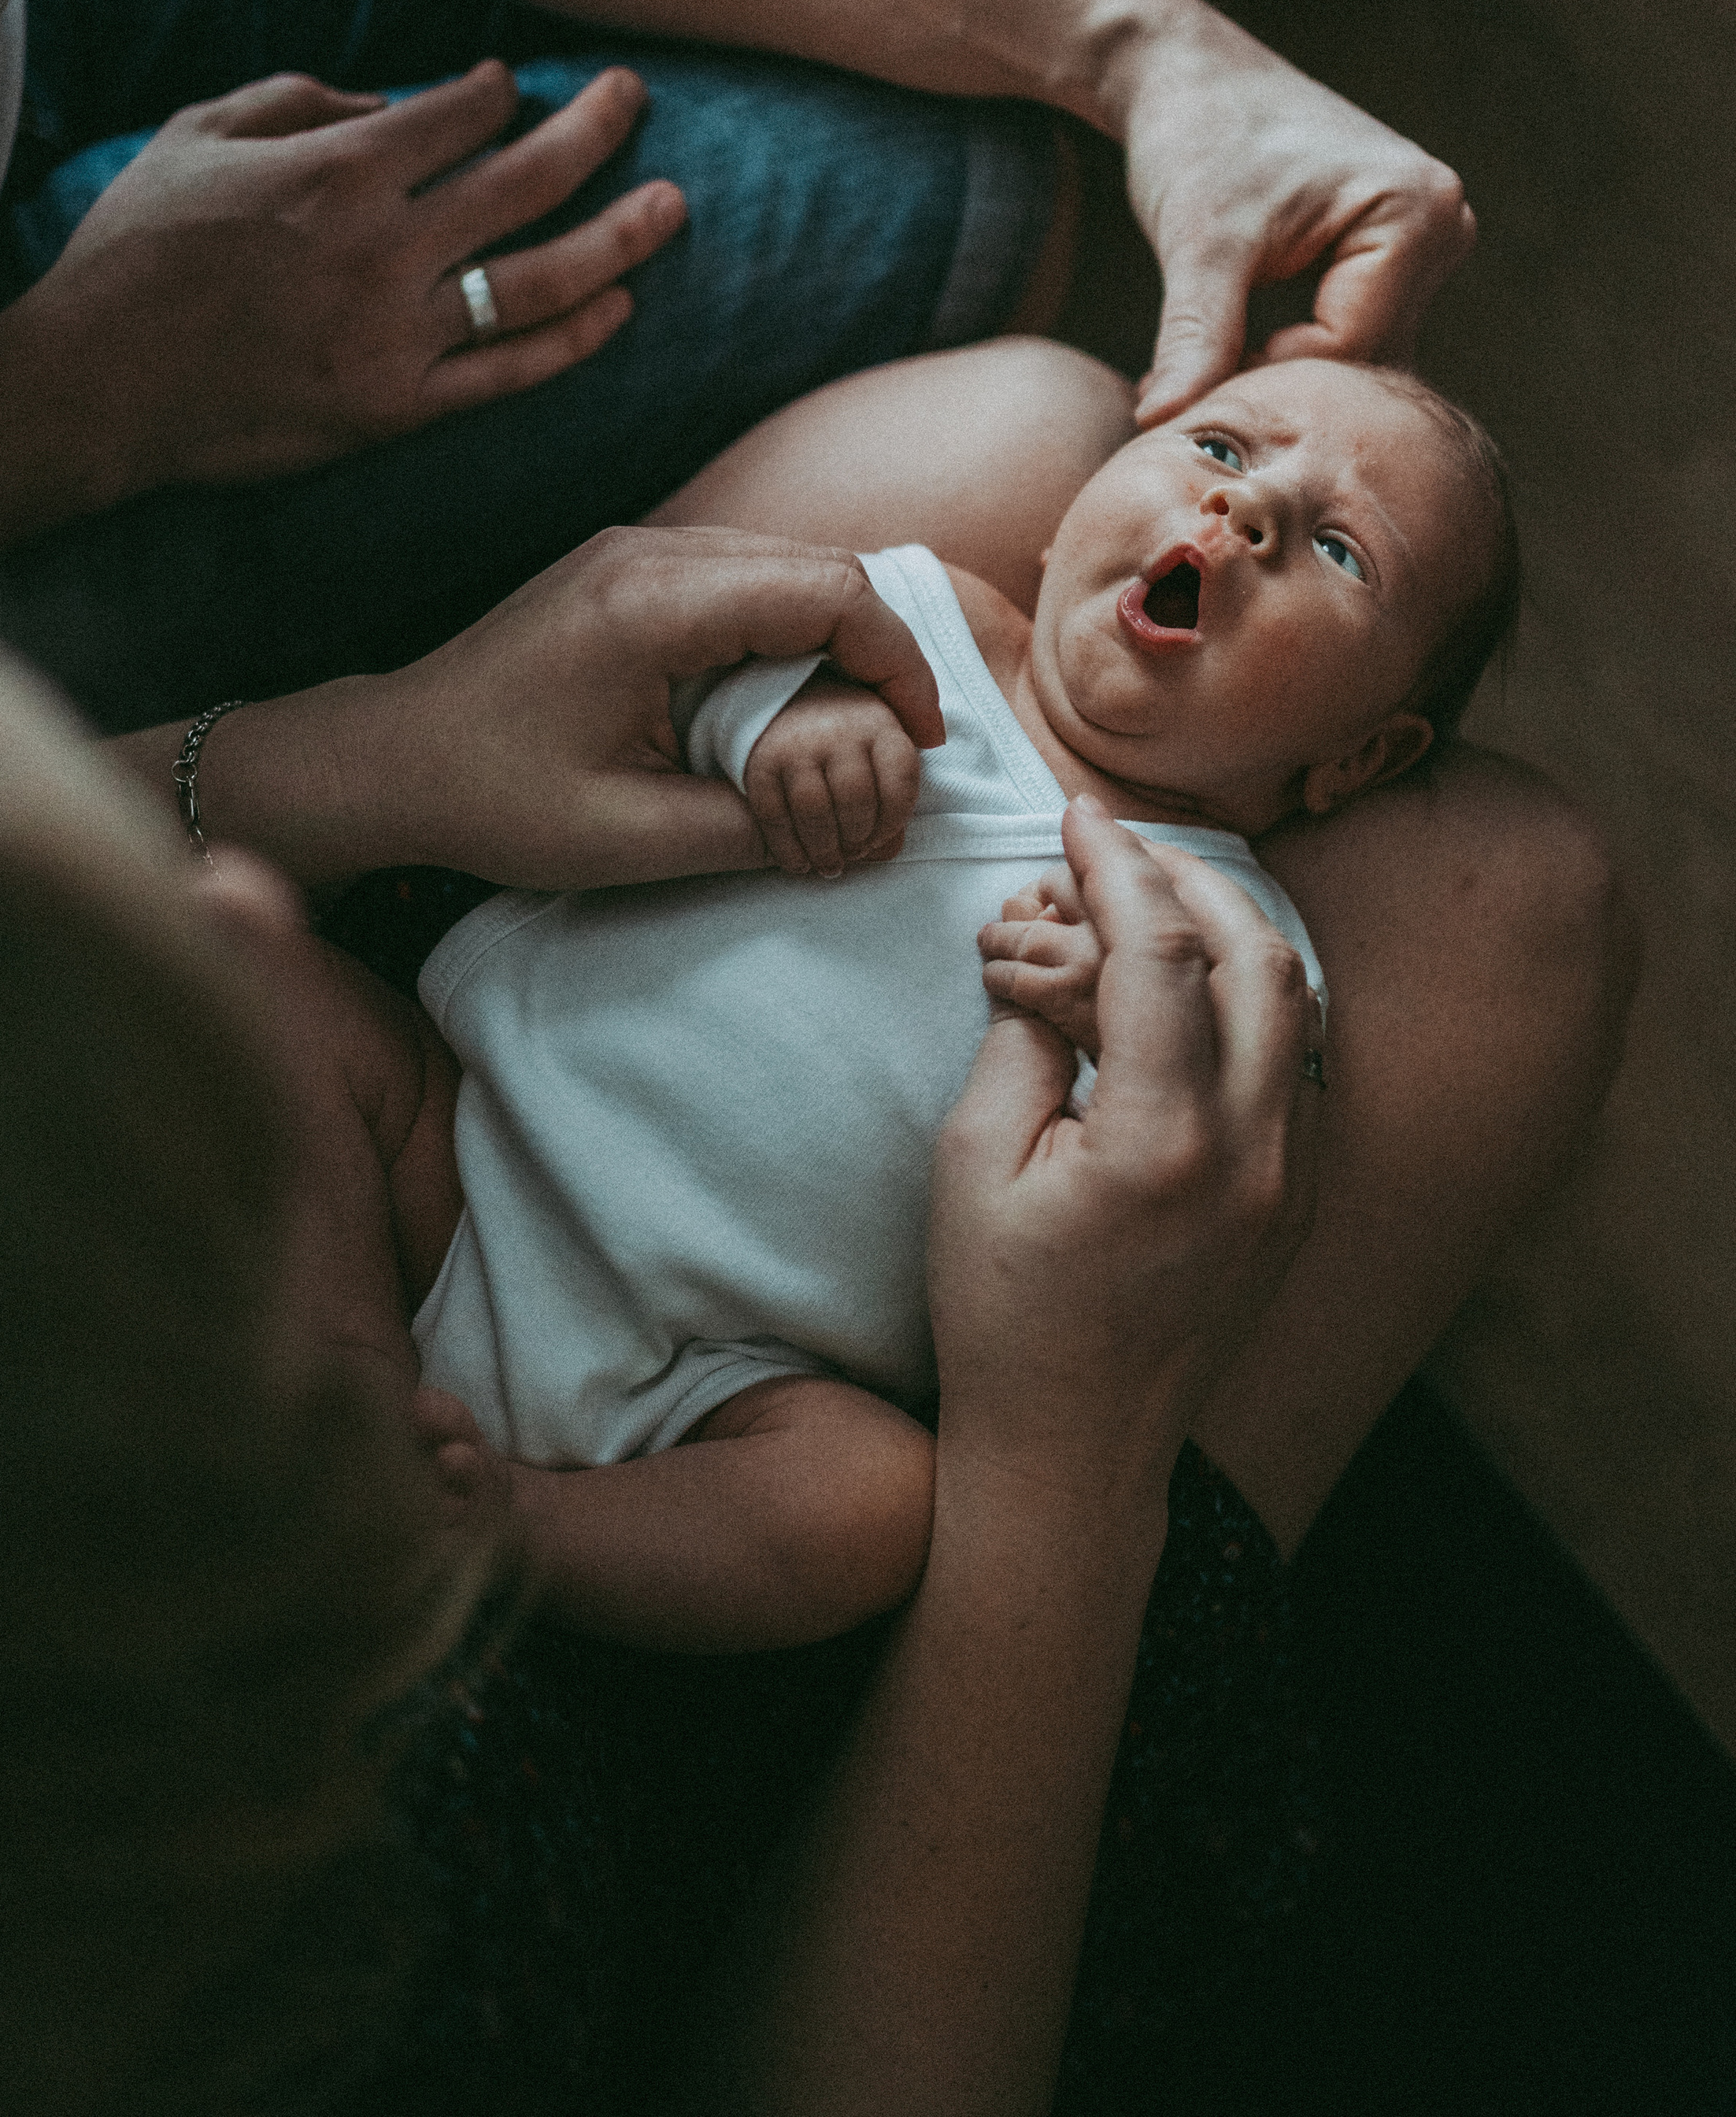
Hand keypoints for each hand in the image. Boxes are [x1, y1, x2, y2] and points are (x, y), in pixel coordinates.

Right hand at [18, 59, 685, 495]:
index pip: (459, 114)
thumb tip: (394, 104)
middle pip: (525, 179)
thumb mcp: (196, 133)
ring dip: (619, 235)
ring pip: (539, 278)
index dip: (497, 92)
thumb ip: (299, 99)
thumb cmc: (135, 248)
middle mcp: (380, 248)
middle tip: (636, 99)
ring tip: (674, 204)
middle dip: (595, 129)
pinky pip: (507, 373)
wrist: (92, 384)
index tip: (511, 90)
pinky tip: (619, 307)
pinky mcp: (393, 408)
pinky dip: (571, 340)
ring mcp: (393, 334)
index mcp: (334, 170)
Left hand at [192, 527, 946, 888]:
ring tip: (862, 720)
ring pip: (783, 564)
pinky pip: (738, 575)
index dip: (901, 660)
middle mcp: (649, 551)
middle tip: (909, 734)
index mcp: (655, 605)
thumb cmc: (494, 802)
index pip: (829, 591)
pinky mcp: (622, 567)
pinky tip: (790, 696)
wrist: (390, 758)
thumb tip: (858, 824)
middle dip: (880, 646)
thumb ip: (756, 828)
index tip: (927, 735)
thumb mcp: (634, 839)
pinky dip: (785, 626)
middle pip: (818, 564)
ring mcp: (632, 549)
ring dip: (835, 634)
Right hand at [744, 674, 920, 877]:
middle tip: (852, 854)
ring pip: (814, 811)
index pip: (900, 781)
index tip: (882, 837)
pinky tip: (798, 863)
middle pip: (855, 799)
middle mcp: (838, 730)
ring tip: (828, 865)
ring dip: (823, 850)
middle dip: (857, 839)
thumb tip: (888, 849)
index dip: (894, 821)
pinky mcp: (761, 762)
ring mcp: (796, 744)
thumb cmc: (844, 738)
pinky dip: (787, 849)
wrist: (784, 702)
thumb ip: (893, 794)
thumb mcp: (878, 749)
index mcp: (879, 725)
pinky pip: (773, 815)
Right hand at [928, 800, 1318, 1501]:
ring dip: (1234, 930)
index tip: (1076, 817)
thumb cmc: (1003, 1317)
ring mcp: (1291, 1179)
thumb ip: (1021, 1041)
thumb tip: (1056, 957)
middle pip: (1259, 954)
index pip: (1161, 953)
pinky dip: (1253, 997)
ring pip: (1297, 1004)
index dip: (1116, 868)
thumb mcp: (972, 1164)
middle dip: (1190, 876)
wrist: (1075, 1453)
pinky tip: (1190, 983)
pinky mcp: (1298, 1200)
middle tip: (1121, 843)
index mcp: (1163, 1142)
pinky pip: (1298, 1061)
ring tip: (1156, 899)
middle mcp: (1255, 1153)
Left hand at [1102, 0, 1474, 422]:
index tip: (1194, 372)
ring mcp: (1426, 240)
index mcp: (1418, 211)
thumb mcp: (1198, 245)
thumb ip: (1193, 339)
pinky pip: (1352, 331)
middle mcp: (1443, 225)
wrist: (1189, 78)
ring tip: (1205, 358)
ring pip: (1358, 352)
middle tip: (1190, 382)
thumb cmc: (1198, 139)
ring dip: (1284, 367)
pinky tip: (1234, 342)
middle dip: (1279, 376)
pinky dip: (1293, 347)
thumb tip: (1161, 426)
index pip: (1352, 347)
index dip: (1269, 372)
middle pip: (1366, 355)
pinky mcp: (1394, 253)